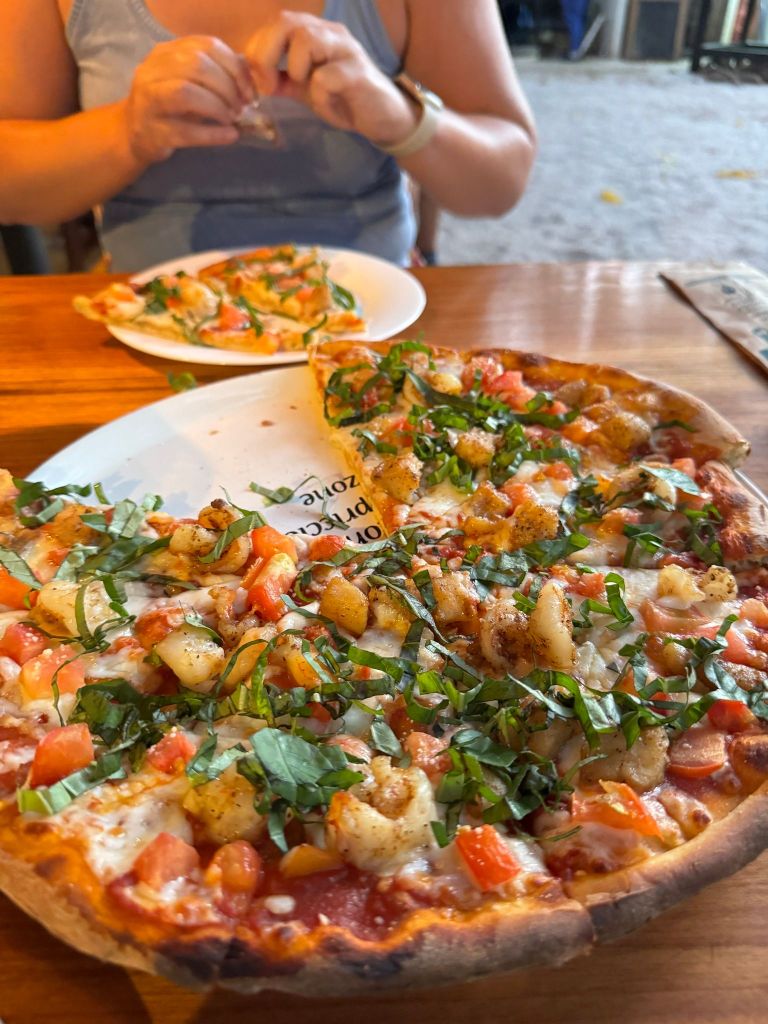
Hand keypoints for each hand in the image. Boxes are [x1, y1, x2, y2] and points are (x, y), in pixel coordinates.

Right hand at [123, 36, 254, 163]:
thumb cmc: (169, 107)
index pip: (206, 45)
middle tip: (241, 107)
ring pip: (186, 93)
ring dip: (217, 106)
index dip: (234, 67)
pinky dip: (213, 134)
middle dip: (227, 87)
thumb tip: (250, 75)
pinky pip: (186, 131)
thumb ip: (216, 73)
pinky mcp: (153, 132)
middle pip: (197, 65)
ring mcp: (149, 101)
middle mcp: (152, 71)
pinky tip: (230, 135)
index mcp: (165, 53)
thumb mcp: (190, 83)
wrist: (134, 134)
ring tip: (232, 119)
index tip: (250, 90)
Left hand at [245, 13, 417, 147]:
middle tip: (270, 85)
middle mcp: (330, 33)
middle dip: (268, 54)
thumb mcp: (306, 90)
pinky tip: (326, 106)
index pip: (276, 24)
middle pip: (286, 22)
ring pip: (306, 40)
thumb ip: (283, 81)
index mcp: (315, 33)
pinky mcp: (358, 73)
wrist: (383, 118)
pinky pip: (326, 77)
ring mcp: (346, 50)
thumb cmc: (345, 100)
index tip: (260, 82)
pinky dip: (319, 96)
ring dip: (295, 69)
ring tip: (303, 89)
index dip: (259, 50)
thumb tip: (253, 79)